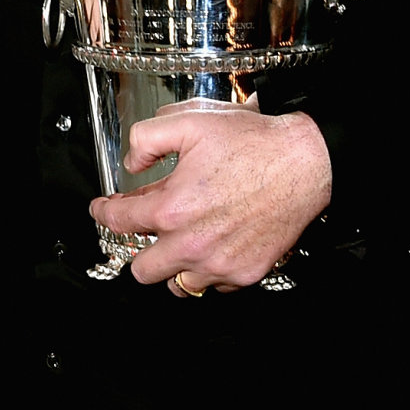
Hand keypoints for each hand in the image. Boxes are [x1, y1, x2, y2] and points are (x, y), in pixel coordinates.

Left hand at [89, 106, 331, 292]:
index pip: (119, 221)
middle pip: (141, 269)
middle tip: (146, 232)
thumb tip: (132, 161)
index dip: (103, 212)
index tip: (103, 209)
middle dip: (137, 249)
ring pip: (178, 284)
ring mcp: (219, 264)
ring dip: (174, 265)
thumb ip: (148, 138)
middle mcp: (192, 243)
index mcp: (172, 209)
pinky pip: (214, 286)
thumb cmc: (255, 144)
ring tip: (183, 241)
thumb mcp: (192, 123)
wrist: (306, 162)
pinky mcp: (245, 273)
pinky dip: (209, 270)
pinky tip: (214, 246)